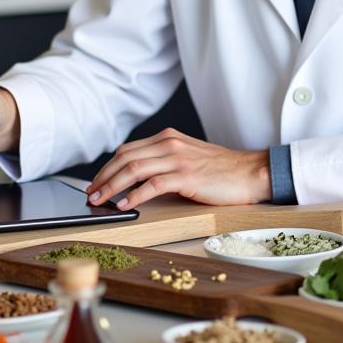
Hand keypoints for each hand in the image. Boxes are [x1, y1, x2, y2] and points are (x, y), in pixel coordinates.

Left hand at [85, 128, 271, 209]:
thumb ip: (165, 162)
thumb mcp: (188, 158)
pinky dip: (133, 195)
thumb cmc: (222, 170)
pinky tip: (124, 205)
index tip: (97, 182)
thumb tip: (138, 180)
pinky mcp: (186, 177)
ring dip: (112, 186)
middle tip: (92, 193)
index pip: (128, 150)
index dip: (109, 167)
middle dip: (104, 177)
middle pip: (125, 157)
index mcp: (168, 138)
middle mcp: (170, 144)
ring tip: (100, 200)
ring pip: (134, 169)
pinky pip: (152, 185)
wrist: (250, 172)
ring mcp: (178, 159)